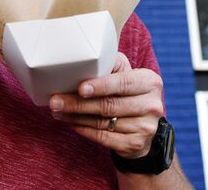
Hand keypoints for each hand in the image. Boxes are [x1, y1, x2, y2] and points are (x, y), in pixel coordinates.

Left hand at [49, 53, 163, 158]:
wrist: (146, 124)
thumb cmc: (129, 92)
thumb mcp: (126, 73)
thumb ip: (110, 65)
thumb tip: (80, 62)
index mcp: (149, 82)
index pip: (122, 83)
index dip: (101, 86)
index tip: (80, 88)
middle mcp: (152, 105)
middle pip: (109, 105)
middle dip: (78, 103)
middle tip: (55, 101)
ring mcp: (145, 128)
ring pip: (103, 123)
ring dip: (76, 117)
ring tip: (58, 111)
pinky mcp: (135, 145)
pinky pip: (104, 138)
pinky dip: (85, 130)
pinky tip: (72, 124)